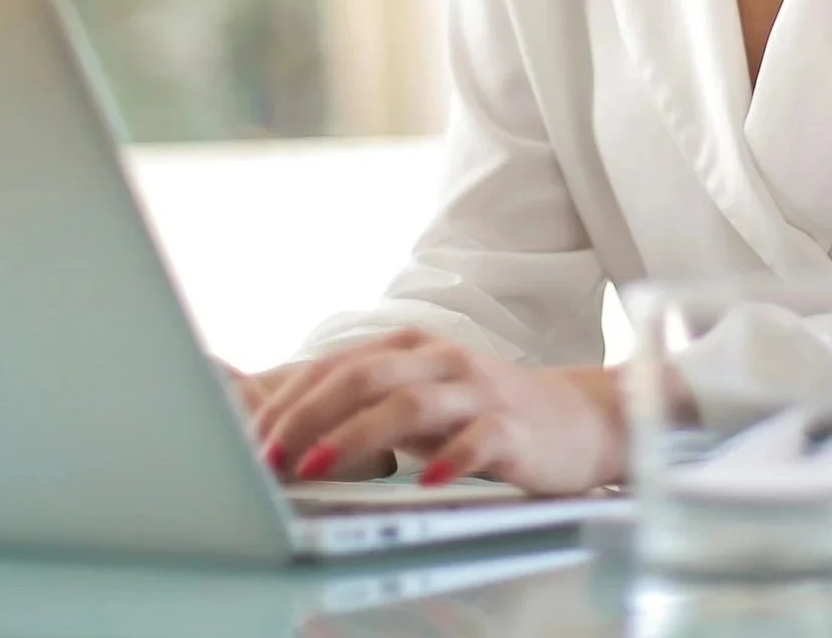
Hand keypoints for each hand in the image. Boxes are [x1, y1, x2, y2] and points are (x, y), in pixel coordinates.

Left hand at [249, 329, 624, 496]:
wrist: (578, 419)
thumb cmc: (483, 414)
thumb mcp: (421, 403)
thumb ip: (368, 410)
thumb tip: (292, 442)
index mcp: (410, 349)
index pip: (335, 366)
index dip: (290, 403)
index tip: (253, 443)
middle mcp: (440, 360)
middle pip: (362, 376)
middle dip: (308, 417)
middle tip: (272, 459)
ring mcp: (478, 390)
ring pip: (409, 403)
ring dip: (355, 438)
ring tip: (317, 469)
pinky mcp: (513, 426)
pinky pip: (478, 439)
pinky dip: (447, 459)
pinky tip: (423, 482)